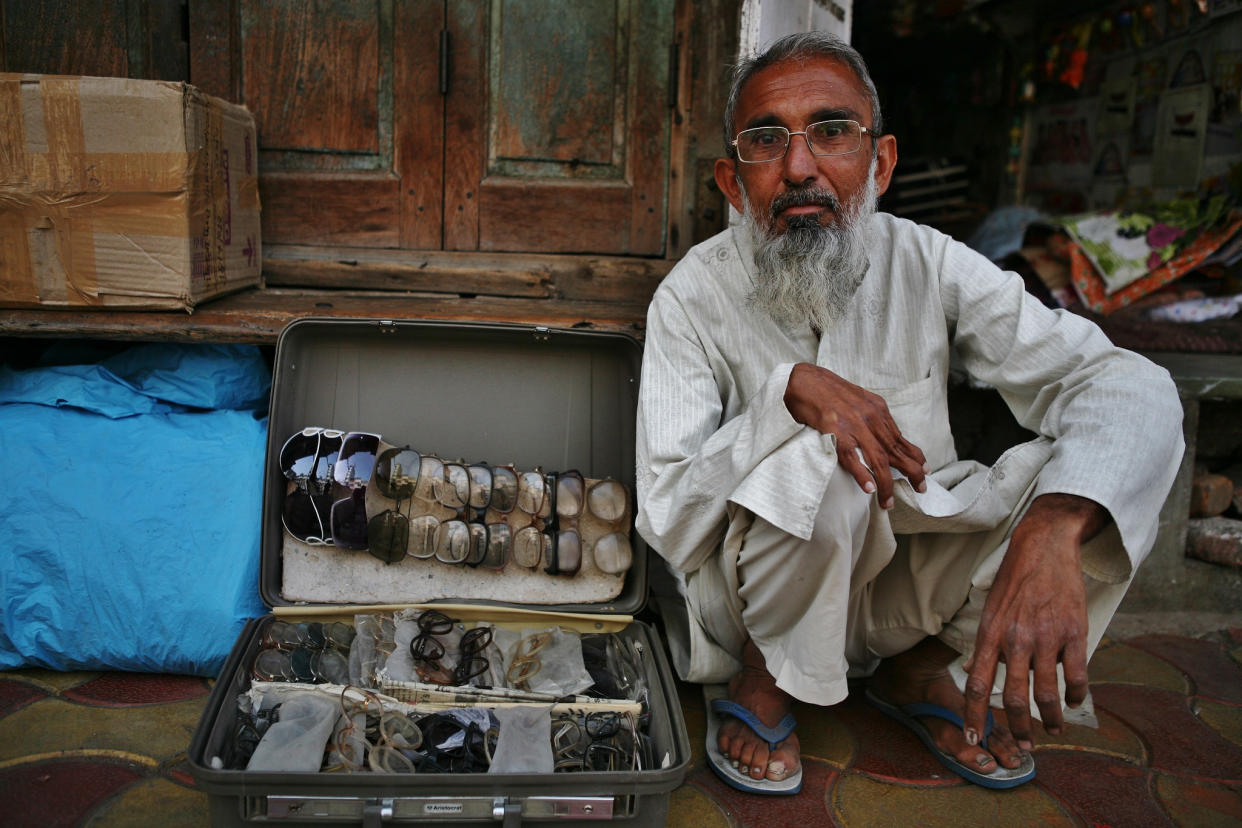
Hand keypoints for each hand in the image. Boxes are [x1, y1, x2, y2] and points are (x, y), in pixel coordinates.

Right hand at [783, 362, 926, 507]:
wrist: (802, 380)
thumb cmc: (827, 391)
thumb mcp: (857, 400)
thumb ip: (870, 417)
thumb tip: (881, 437)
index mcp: (877, 409)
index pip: (900, 438)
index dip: (915, 455)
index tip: (924, 470)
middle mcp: (870, 417)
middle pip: (895, 450)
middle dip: (911, 471)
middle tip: (921, 488)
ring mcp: (853, 424)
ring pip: (877, 458)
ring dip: (885, 483)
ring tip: (888, 500)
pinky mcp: (835, 431)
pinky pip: (851, 457)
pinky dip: (862, 474)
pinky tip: (869, 488)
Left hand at [963, 493, 1109, 749]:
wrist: (1045, 546)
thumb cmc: (1015, 579)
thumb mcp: (991, 608)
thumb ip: (989, 643)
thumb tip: (982, 675)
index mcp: (990, 633)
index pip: (975, 683)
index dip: (973, 714)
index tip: (973, 738)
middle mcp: (1015, 638)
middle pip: (1013, 697)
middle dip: (1019, 727)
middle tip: (1025, 744)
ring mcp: (1046, 636)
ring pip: (1047, 693)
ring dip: (1051, 718)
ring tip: (1053, 730)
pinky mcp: (1074, 632)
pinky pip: (1076, 676)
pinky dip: (1076, 695)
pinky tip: (1075, 702)